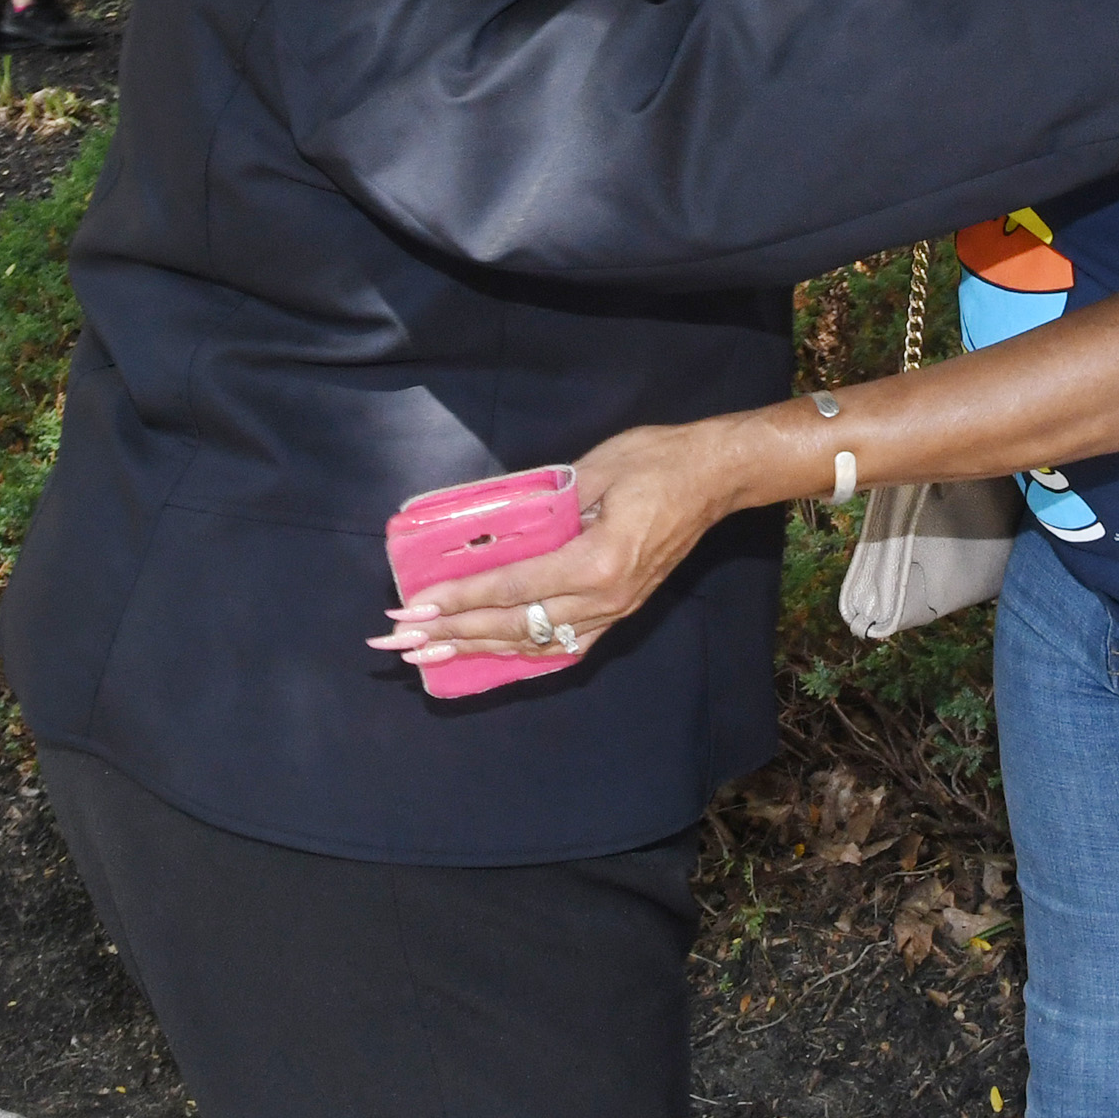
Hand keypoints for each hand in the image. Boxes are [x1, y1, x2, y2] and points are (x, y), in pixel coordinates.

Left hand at [368, 422, 742, 673]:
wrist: (715, 477)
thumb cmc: (656, 461)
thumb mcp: (593, 469)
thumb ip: (544, 502)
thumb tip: (491, 523)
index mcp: (596, 562)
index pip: (514, 588)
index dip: (461, 598)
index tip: (416, 606)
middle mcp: (604, 597)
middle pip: (518, 626)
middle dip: (455, 633)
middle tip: (403, 638)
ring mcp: (615, 609)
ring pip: (538, 643)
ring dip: (480, 649)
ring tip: (432, 654)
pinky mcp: (621, 609)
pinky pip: (565, 644)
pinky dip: (523, 652)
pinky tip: (490, 655)